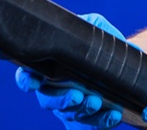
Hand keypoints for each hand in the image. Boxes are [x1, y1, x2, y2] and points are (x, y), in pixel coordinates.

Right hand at [15, 13, 126, 128]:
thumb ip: (91, 27)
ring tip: (96, 102)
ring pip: (70, 114)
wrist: (119, 69)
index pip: (28, 76)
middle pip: (49, 101)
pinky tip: (115, 114)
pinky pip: (93, 125)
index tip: (33, 82)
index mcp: (49, 69)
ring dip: (83, 110)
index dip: (26, 81)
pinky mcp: (87, 122)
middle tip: (77, 95)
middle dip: (62, 100)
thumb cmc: (98, 47)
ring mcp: (69, 109)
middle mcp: (54, 92)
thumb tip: (95, 29)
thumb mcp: (94, 29)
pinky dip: (103, 120)